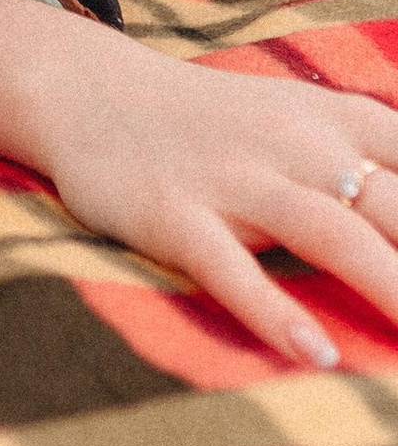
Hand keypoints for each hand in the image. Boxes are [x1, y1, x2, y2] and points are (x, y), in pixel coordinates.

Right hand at [0, 0, 397, 368]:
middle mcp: (292, 143)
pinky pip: (226, 265)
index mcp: (335, 121)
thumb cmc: (213, 126)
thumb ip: (375, 163)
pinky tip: (312, 354)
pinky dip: (272, 309)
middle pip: (394, 208)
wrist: (80, 90)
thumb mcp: (306, 128)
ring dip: (389, 287)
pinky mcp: (169, 214)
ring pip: (329, 232)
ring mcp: (228, 177)